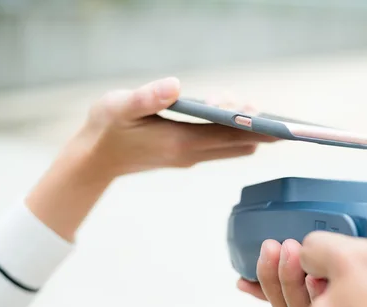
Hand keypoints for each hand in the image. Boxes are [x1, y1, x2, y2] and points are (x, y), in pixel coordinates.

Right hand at [26, 77, 274, 240]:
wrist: (93, 161)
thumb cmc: (105, 130)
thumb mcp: (119, 107)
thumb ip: (146, 97)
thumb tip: (175, 85)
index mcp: (181, 141)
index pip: (229, 135)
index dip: (252, 126)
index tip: (272, 117)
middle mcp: (191, 154)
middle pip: (239, 145)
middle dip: (258, 131)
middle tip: (274, 116)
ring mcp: (189, 157)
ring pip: (232, 148)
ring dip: (247, 134)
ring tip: (261, 115)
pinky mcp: (185, 155)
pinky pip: (220, 147)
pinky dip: (233, 135)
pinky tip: (239, 121)